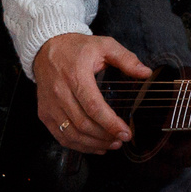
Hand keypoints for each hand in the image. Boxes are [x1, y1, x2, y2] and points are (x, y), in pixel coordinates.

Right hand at [33, 32, 151, 153]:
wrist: (45, 48)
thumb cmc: (76, 48)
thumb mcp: (104, 45)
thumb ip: (126, 59)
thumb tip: (146, 73)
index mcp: (76, 75)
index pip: (94, 107)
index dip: (111, 124)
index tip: (126, 133)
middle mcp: (60, 92)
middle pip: (83, 124)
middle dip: (105, 136)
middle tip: (122, 140)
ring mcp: (50, 105)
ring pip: (72, 134)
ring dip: (93, 144)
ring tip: (111, 144)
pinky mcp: (44, 113)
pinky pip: (61, 136)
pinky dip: (78, 145)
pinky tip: (94, 146)